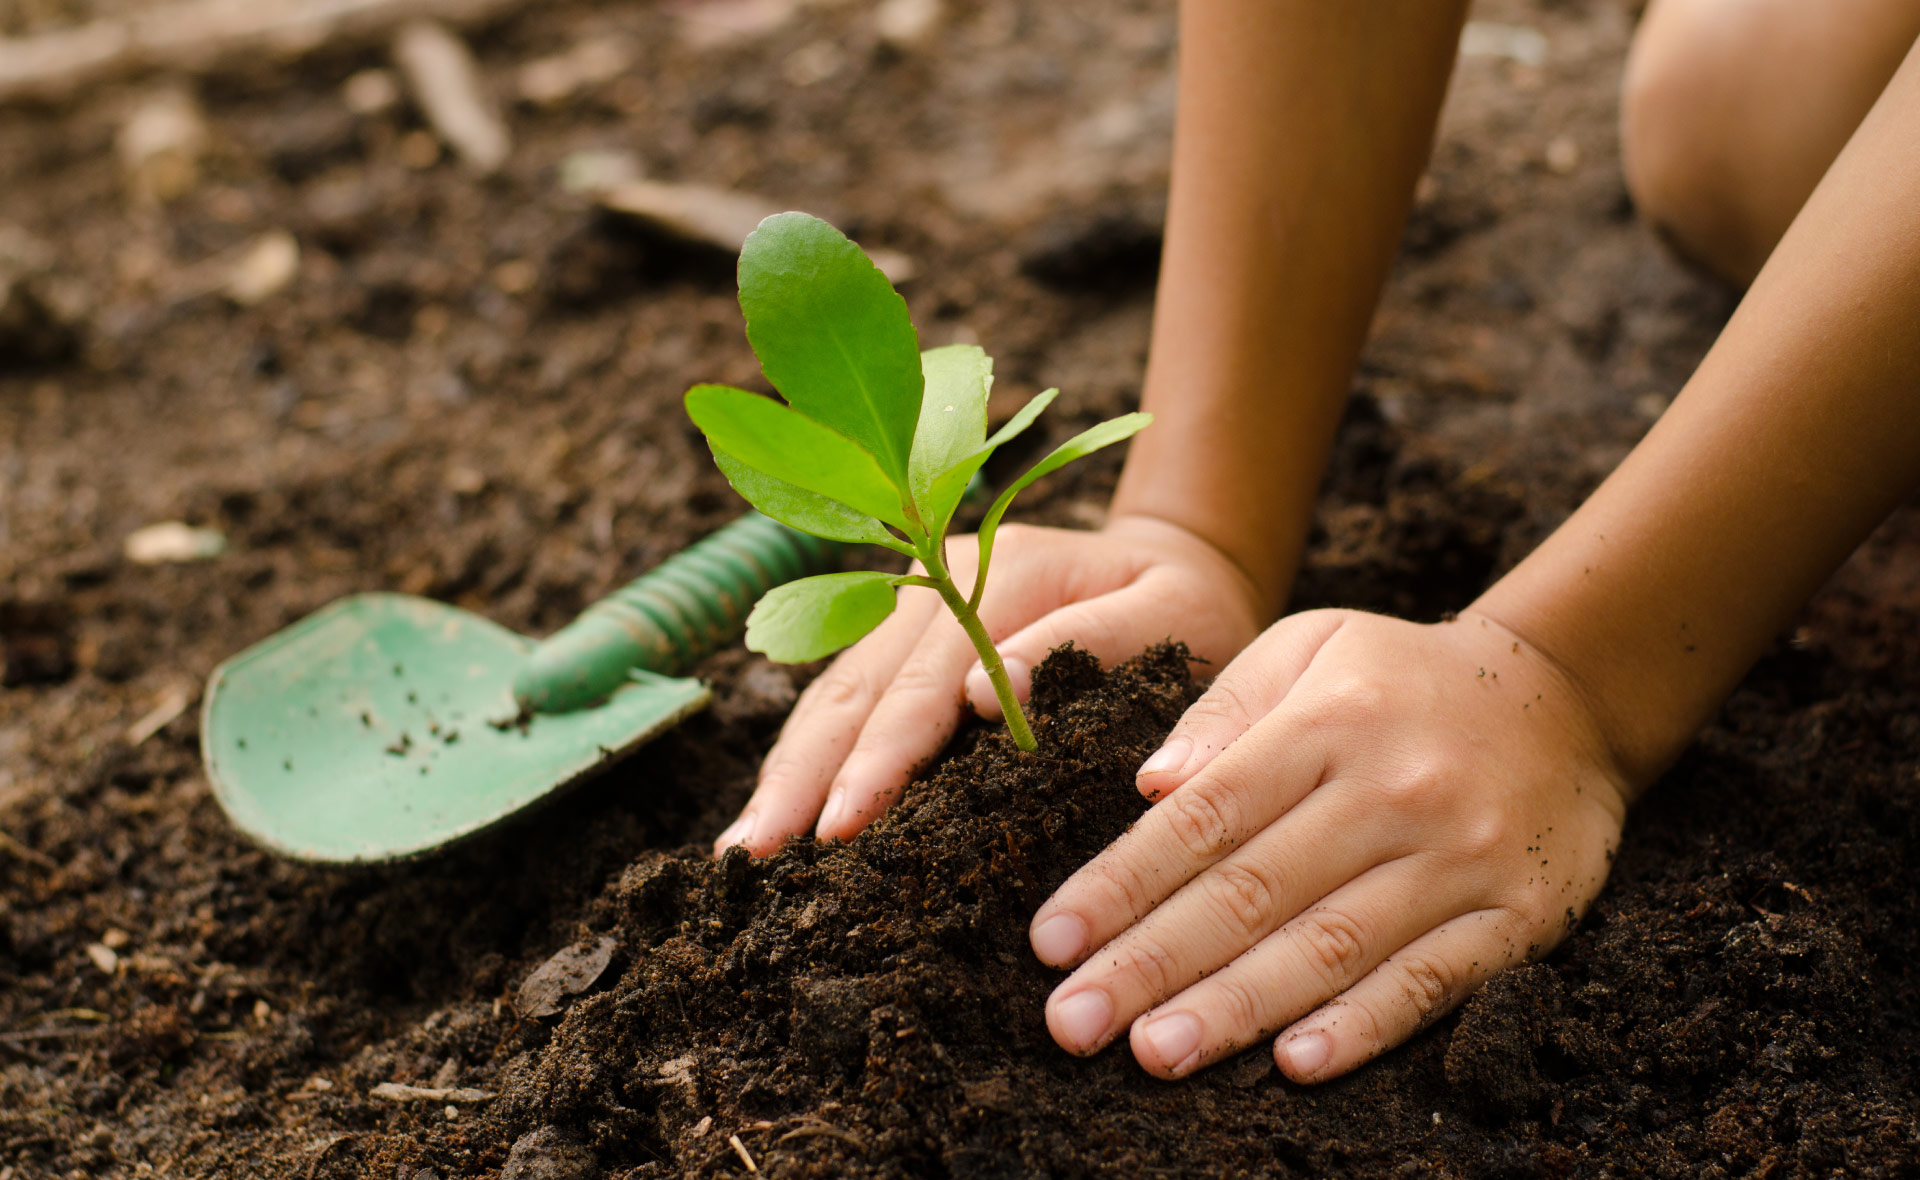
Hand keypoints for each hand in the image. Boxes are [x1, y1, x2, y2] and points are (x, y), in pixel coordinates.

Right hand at [714, 514, 1268, 854]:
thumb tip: (986, 694)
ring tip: (743, 850)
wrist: (1180, 561)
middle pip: (854, 687)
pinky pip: (843, 698)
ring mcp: (910, 604)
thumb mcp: (1171, 616)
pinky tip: (777, 810)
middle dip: (801, 776)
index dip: (879, 756)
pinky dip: (807, 755)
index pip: (923, 681)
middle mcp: (935, 580)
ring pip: (832, 693)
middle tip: (755, 857)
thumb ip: (1089, 642)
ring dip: (787, 771)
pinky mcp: (903, 635)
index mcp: (999, 571)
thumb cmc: (1189, 607)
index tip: (842, 824)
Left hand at [1027, 608, 1632, 1081]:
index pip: (1204, 817)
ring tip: (1154, 1052)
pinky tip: (1296, 1064)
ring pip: (1331, 946)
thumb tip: (1149, 785)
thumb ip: (1224, 709)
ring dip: (1236, 1007)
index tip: (1051, 939)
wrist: (1567, 697)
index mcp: (1326, 724)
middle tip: (1072, 1023)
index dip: (1121, 883)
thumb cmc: (1401, 679)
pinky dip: (1365, 1027)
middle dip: (1152, 962)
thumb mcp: (1311, 645)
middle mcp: (1391, 792)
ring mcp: (1459, 859)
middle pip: (1252, 891)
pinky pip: (1431, 981)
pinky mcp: (1517, 916)